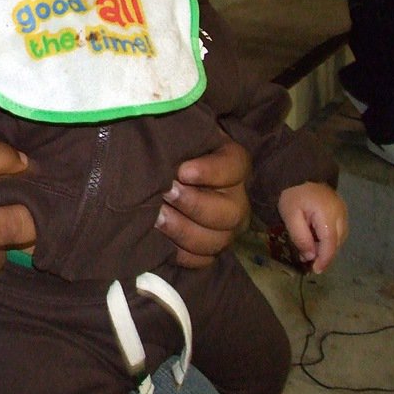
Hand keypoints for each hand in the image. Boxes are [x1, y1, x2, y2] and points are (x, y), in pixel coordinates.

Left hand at [157, 137, 250, 267]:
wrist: (160, 171)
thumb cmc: (172, 147)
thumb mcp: (181, 133)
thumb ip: (180, 136)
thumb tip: (164, 144)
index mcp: (234, 164)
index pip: (233, 167)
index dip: (210, 172)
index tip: (182, 171)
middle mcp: (237, 198)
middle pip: (230, 212)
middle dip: (194, 205)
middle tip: (165, 194)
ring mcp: (226, 227)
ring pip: (217, 240)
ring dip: (183, 231)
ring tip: (156, 218)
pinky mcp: (209, 248)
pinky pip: (203, 260)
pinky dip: (181, 254)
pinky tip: (159, 241)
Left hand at [277, 182, 347, 273]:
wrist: (297, 172)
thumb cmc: (292, 193)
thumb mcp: (290, 216)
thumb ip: (300, 237)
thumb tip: (311, 256)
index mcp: (328, 214)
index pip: (330, 243)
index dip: (324, 259)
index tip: (316, 270)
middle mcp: (340, 213)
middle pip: (337, 241)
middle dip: (325, 255)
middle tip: (310, 263)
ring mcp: (343, 210)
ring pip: (340, 236)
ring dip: (328, 247)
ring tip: (311, 252)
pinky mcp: (341, 209)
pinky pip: (339, 229)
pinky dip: (329, 238)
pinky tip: (317, 240)